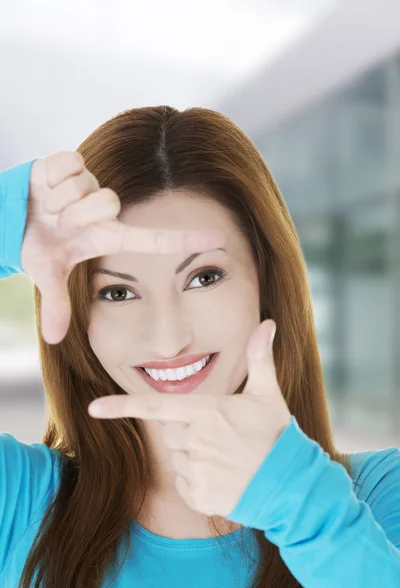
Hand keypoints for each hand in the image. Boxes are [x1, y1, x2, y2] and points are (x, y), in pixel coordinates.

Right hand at [20, 151, 224, 344]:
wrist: (12, 215)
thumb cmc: (40, 243)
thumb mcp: (47, 273)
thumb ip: (56, 303)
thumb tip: (54, 338)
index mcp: (109, 236)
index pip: (154, 239)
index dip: (185, 240)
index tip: (218, 239)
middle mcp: (107, 209)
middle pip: (108, 202)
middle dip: (76, 215)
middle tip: (59, 223)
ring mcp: (92, 185)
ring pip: (87, 186)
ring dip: (60, 200)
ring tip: (51, 209)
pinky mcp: (74, 162)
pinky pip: (70, 165)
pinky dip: (51, 178)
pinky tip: (47, 186)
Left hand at [88, 320, 291, 516]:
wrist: (291, 485)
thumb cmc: (277, 435)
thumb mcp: (268, 394)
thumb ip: (259, 358)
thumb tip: (268, 324)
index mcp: (207, 412)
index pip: (155, 405)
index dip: (121, 406)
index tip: (93, 409)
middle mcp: (196, 440)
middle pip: (170, 430)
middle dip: (188, 430)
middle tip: (221, 435)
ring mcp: (195, 470)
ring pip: (178, 456)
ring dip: (194, 456)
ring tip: (226, 458)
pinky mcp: (197, 496)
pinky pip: (184, 483)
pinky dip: (199, 481)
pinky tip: (224, 477)